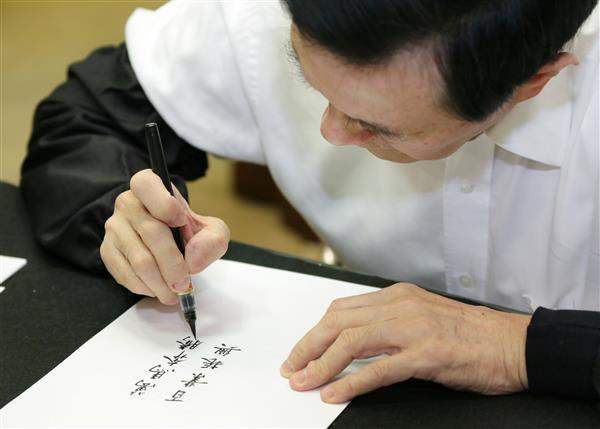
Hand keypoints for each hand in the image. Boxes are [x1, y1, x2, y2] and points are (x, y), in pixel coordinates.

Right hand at [100, 169, 229, 304]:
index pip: (146, 184)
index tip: (182, 222)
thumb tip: (192, 260)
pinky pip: (125, 274)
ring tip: (174, 293)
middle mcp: (127, 203)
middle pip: (151, 232)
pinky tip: (157, 289)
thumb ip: (212, 239)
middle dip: (173, 264)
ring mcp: (114, 227)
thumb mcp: (211, 229)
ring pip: (139, 259)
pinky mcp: (107, 250)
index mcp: (151, 186)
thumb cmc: (187, 231)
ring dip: (160, 283)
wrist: (170, 242)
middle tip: (184, 282)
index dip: (164, 204)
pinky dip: (145, 287)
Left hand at [280, 283, 530, 402]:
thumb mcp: (421, 317)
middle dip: (308, 346)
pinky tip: (334, 394)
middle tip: (291, 369)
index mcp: (396, 296)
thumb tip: (349, 341)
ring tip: (303, 382)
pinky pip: (380, 368)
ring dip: (322, 364)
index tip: (299, 353)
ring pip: (352, 341)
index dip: (314, 332)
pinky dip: (352, 381)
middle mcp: (400, 306)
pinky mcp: (428, 355)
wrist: (514, 343)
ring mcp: (414, 329)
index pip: (341, 310)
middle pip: (338, 322)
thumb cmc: (469, 334)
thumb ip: (386, 323)